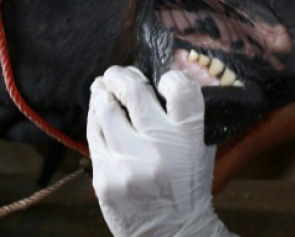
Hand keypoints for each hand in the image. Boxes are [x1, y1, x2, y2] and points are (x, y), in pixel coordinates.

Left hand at [87, 66, 235, 236]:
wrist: (171, 235)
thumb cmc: (187, 188)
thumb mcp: (201, 151)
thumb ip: (190, 117)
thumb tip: (169, 76)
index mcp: (188, 141)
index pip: (181, 90)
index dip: (171, 77)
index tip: (164, 80)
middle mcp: (158, 150)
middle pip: (133, 91)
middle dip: (121, 75)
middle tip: (118, 74)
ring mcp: (127, 164)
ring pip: (104, 108)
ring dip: (102, 93)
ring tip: (104, 89)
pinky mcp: (104, 177)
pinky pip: (94, 134)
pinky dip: (96, 119)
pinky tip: (100, 113)